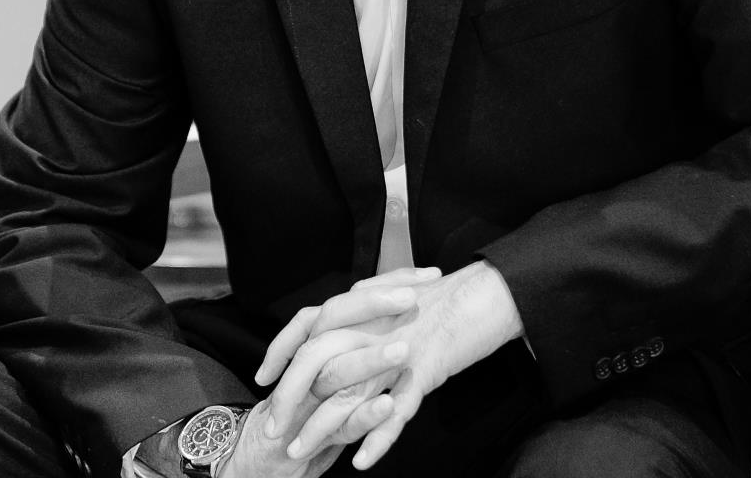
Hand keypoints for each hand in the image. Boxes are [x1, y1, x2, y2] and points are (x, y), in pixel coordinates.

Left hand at [261, 262, 522, 469]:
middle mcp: (374, 323)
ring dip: (321, 426)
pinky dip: (377, 436)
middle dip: (289, 397)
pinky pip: (396, 409)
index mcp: (365, 304)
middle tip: (272, 430)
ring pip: (348, 390)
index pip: (308, 322)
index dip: (281, 348)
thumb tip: (341, 323)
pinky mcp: (425, 369)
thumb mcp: (398, 296)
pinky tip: (361, 462)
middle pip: (317, 359)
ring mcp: (398, 347)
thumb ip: (367, 310)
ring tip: (299, 453)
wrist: (487, 290)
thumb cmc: (447, 295)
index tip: (263, 376)